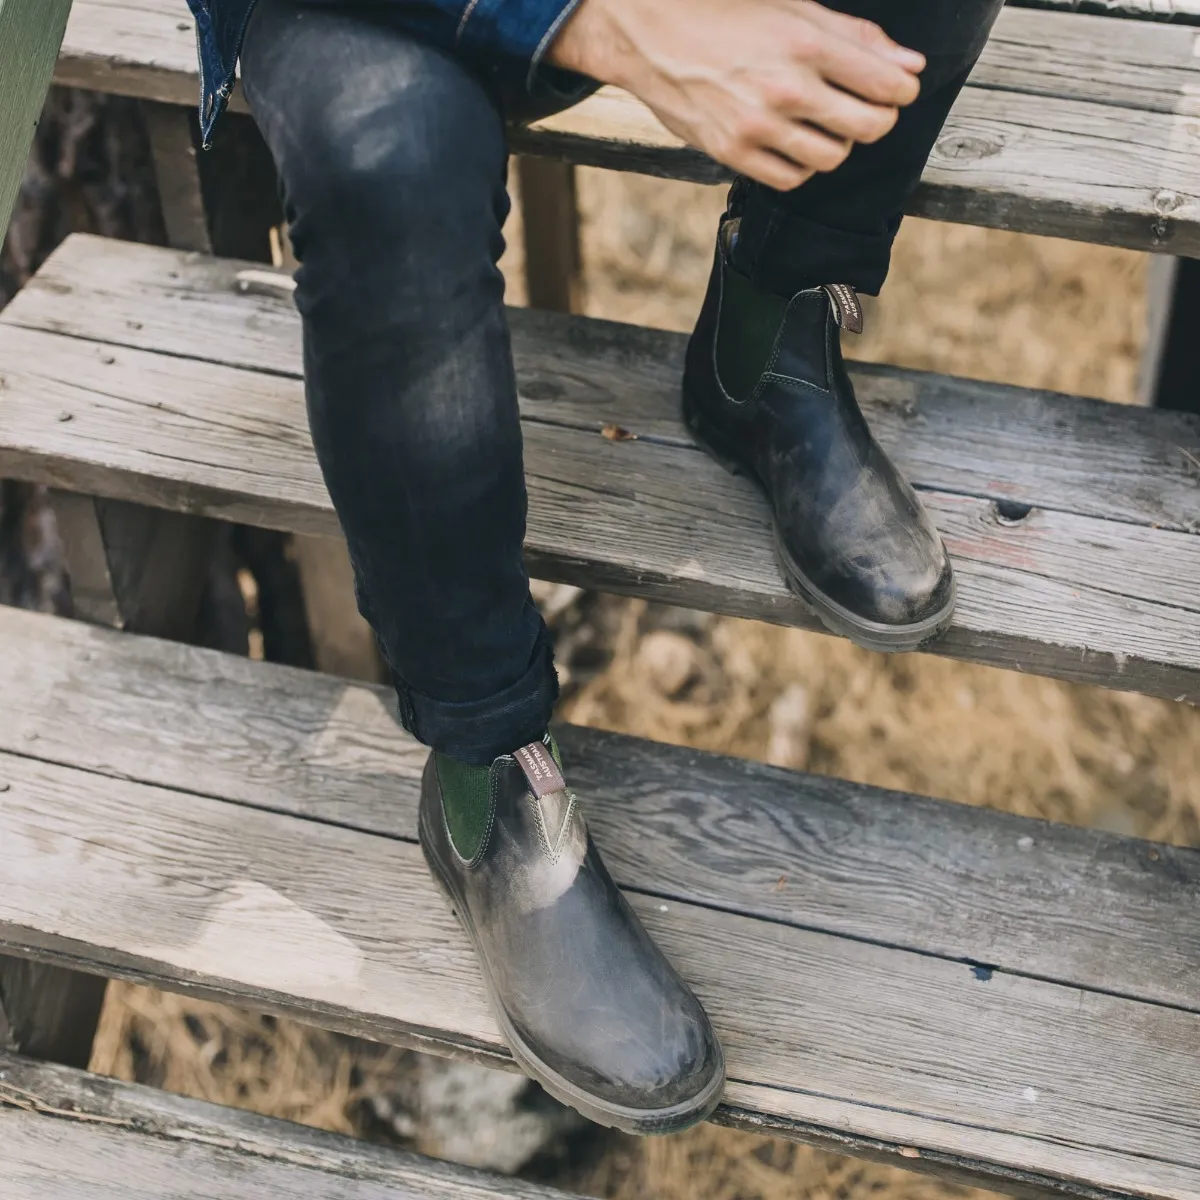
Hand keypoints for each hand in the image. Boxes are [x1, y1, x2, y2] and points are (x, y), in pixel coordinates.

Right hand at [548, 0, 924, 189]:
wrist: (651, 36)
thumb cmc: (725, 16)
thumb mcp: (793, 8)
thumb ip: (855, 37)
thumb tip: (909, 66)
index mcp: (806, 43)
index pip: (887, 84)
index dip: (902, 90)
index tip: (896, 89)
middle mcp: (785, 88)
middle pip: (869, 127)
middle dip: (878, 119)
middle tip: (866, 110)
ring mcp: (758, 126)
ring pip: (832, 158)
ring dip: (838, 144)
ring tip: (824, 125)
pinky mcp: (734, 153)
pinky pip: (792, 179)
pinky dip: (803, 167)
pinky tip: (794, 144)